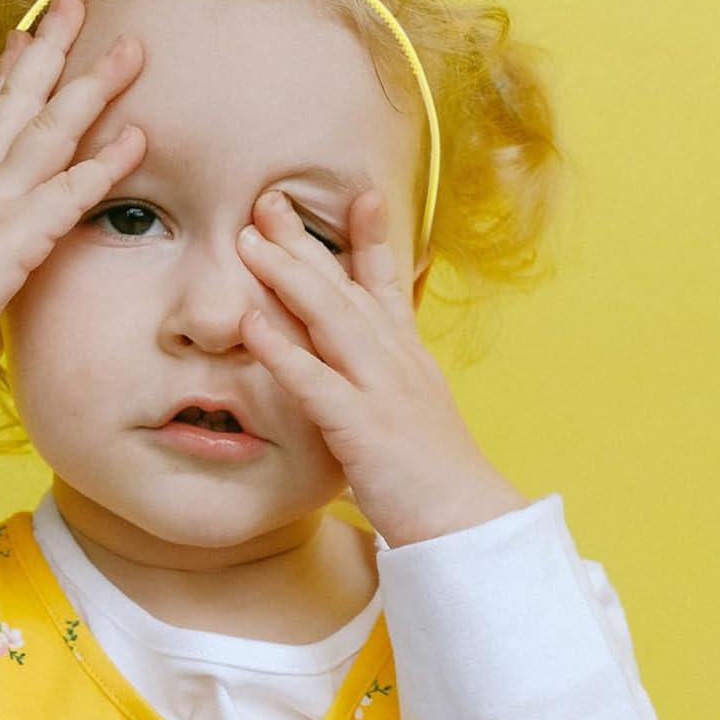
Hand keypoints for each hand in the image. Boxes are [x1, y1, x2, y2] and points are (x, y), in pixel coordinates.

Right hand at [0, 0, 145, 381]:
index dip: (10, 69)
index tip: (26, 33)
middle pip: (20, 98)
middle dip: (51, 46)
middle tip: (75, 2)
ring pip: (53, 129)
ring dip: (94, 86)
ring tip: (130, 50)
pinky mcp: (17, 236)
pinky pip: (72, 191)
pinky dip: (107, 162)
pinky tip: (138, 136)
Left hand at [235, 188, 526, 545]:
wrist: (470, 527)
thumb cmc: (434, 477)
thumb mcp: (415, 410)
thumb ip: (392, 376)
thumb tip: (378, 351)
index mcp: (406, 357)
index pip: (386, 283)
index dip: (370, 236)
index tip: (358, 193)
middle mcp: (395, 360)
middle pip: (344, 286)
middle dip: (304, 240)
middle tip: (267, 199)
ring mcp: (380, 390)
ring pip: (330, 318)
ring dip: (287, 275)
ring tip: (249, 240)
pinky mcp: (363, 428)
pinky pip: (315, 381)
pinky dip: (282, 349)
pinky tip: (251, 324)